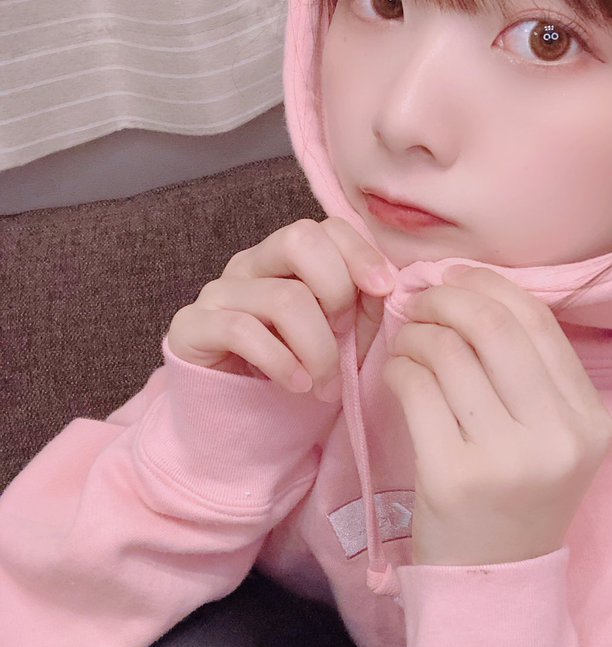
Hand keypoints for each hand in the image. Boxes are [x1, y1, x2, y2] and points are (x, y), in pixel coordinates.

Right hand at [167, 217, 393, 400]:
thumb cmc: (297, 372)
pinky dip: (282, 362)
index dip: (360, 254)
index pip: (327, 228)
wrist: (239, 419)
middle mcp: (250, 264)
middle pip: (299, 239)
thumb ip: (364, 305)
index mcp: (286, 259)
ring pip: (283, 298)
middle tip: (344, 337)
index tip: (384, 289)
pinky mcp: (192, 326)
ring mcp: (218, 292)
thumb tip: (385, 283)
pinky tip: (298, 385)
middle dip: (337, 290)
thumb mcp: (343, 338)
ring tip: (326, 384)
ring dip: (319, 349)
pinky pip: (243, 330)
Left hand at [382, 266, 611, 565]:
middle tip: (420, 303)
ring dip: (416, 335)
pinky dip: (399, 367)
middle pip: (493, 327)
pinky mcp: (453, 477)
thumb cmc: (515, 497)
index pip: (537, 321)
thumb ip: (529, 371)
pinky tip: (398, 375)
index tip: (455, 281)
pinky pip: (417, 388)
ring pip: (449, 353)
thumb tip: (472, 287)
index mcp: (590, 420)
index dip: (487, 286)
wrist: (493, 581)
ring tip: (407, 344)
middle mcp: (558, 437)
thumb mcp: (551, 438)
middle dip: (445, 299)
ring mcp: (507, 460)